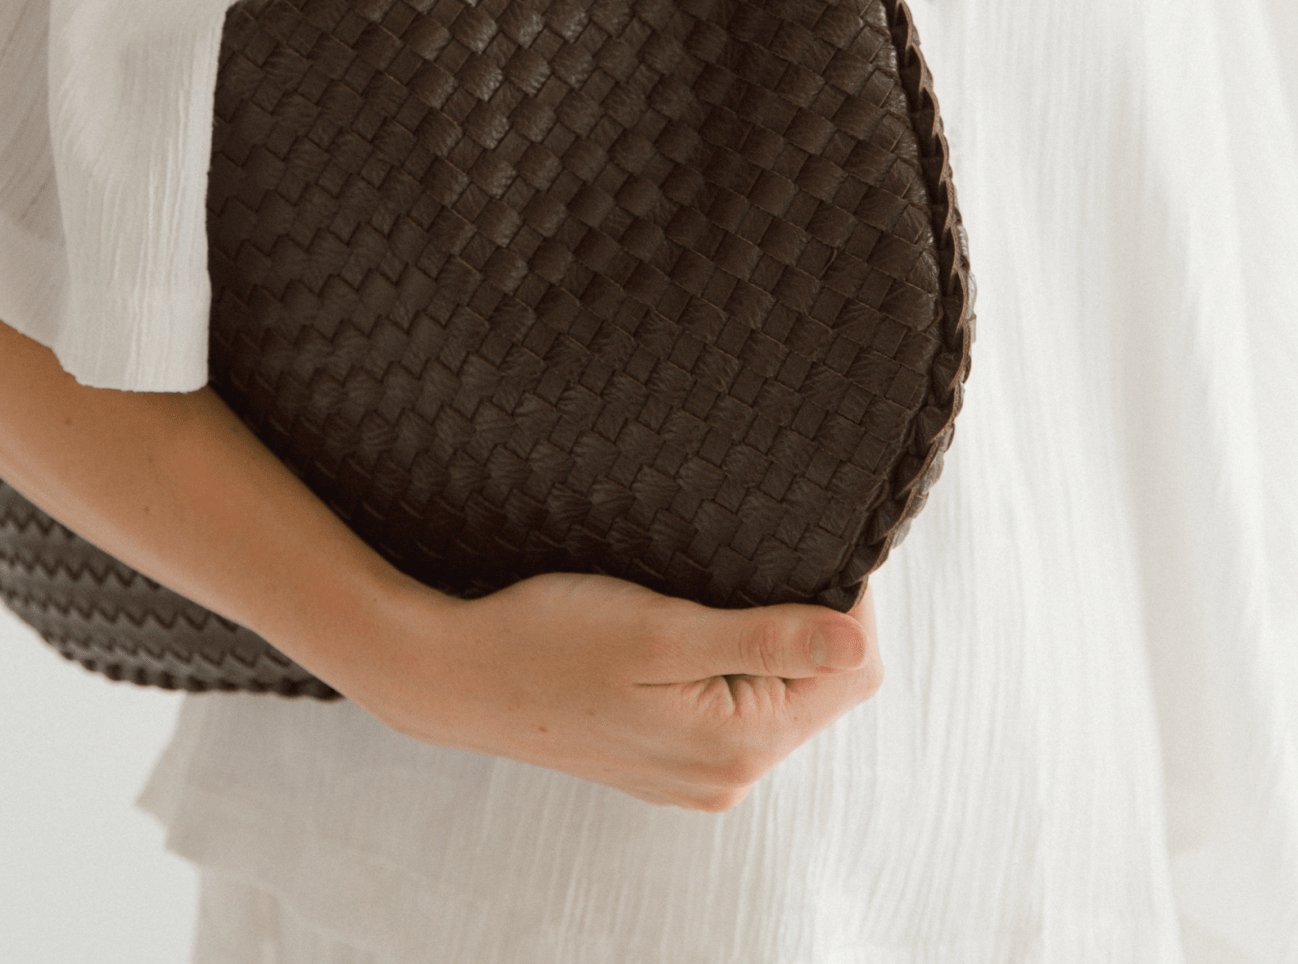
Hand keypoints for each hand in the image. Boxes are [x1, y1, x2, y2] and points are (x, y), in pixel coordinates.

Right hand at [353, 570, 881, 810]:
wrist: (457, 678)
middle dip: (802, 616)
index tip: (803, 539)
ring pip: (777, 693)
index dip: (844, 598)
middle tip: (748, 552)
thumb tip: (857, 639)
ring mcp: (696, 774)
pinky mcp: (666, 761)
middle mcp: (726, 775)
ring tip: (708, 584)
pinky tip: (682, 624)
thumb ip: (766, 640)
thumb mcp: (661, 632)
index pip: (851, 670)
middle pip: (820, 684)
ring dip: (762, 636)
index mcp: (738, 746)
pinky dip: (726, 659)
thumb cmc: (548, 640)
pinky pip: (732, 707)